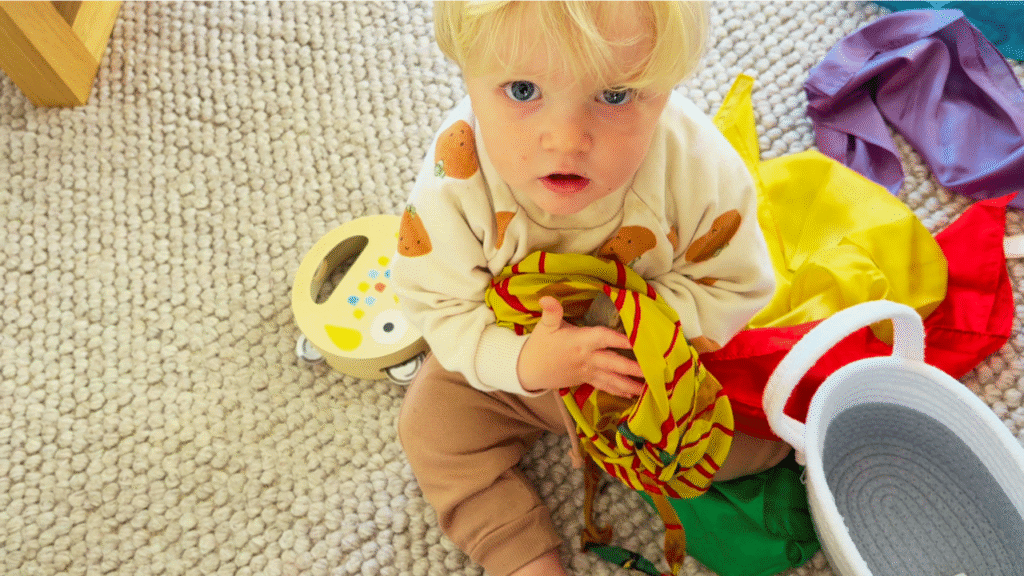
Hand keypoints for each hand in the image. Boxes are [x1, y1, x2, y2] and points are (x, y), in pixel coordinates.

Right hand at [517, 296, 644, 396]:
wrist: (530, 370)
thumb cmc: (540, 345)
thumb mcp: (545, 326)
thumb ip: (551, 312)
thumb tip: (546, 297)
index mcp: (580, 342)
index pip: (603, 339)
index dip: (620, 339)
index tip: (638, 341)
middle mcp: (587, 359)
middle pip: (613, 363)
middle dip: (633, 368)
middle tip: (652, 370)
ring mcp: (588, 372)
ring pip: (613, 379)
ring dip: (631, 384)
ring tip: (648, 388)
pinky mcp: (587, 381)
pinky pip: (606, 387)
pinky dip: (619, 391)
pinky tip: (633, 395)